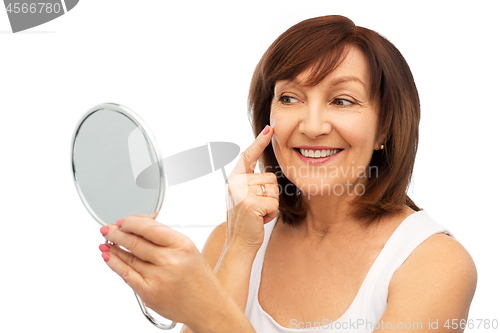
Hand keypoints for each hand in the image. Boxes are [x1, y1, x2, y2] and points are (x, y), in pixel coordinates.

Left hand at [99, 215, 228, 328]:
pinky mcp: (149, 293)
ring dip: (113, 247)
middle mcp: (170, 260)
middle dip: (117, 233)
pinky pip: (126, 274)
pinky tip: (109, 256)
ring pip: (128, 257)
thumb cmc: (198, 278)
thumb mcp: (188, 250)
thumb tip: (139, 227)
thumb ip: (165, 238)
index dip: (131, 222)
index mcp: (182, 245)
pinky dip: (114, 263)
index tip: (123, 221)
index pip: (149, 228)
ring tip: (106, 241)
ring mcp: (158, 277)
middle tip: (108, 229)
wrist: (207, 306)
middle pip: (135, 241)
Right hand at [225, 125, 278, 250]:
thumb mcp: (245, 196)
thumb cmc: (247, 221)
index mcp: (234, 179)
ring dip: (271, 205)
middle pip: (270, 178)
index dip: (260, 142)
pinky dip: (271, 214)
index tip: (269, 129)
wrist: (239, 243)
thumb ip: (251, 181)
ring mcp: (241, 192)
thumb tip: (262, 168)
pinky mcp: (249, 203)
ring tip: (258, 214)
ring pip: (274, 190)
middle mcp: (235, 182)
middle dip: (270, 195)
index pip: (248, 156)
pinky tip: (260, 219)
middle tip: (257, 208)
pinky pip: (274, 203)